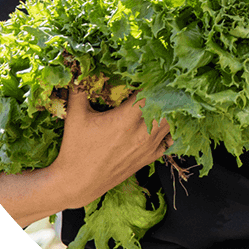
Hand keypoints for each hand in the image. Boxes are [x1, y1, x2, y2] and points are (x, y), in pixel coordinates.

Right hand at [52, 81, 172, 210]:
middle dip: (169, 91)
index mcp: (126, 120)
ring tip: (169, 95)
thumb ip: (79, 89)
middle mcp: (142, 134)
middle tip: (168, 79)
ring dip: (172, 108)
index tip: (156, 69)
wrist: (78, 183)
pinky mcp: (151, 157)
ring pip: (173, 122)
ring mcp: (149, 147)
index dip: (156, 79)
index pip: (152, 93)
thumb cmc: (76, 149)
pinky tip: (167, 118)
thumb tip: (78, 65)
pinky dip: (172, 127)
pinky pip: (171, 139)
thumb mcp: (75, 116)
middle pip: (169, 106)